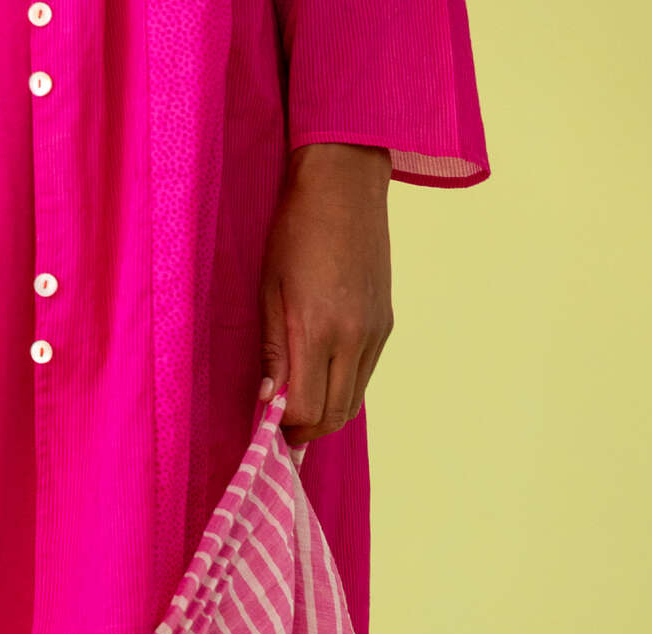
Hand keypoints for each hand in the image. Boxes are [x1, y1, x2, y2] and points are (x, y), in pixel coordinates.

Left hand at [258, 142, 393, 444]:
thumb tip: (268, 401)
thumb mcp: (269, 291)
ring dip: (324, 413)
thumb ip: (271, 352)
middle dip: (305, 431)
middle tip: (279, 425)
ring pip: (352, 403)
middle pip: (333, 417)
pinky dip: (341, 388)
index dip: (283, 426)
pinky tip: (320, 375)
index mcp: (318, 331)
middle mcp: (354, 338)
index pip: (306, 411)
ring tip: (297, 403)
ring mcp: (374, 333)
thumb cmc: (295, 231)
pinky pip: (364, 376)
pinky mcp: (386, 324)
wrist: (345, 184)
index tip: (265, 422)